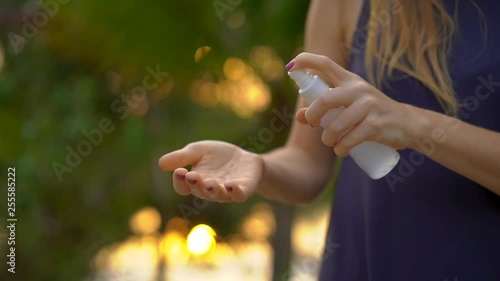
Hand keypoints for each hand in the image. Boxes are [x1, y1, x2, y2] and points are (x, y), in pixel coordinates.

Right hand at [158, 141, 263, 201]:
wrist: (245, 158)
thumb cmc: (218, 157)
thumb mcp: (198, 151)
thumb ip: (182, 157)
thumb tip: (161, 163)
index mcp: (196, 182)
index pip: (183, 187)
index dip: (180, 182)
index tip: (179, 171)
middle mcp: (210, 190)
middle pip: (200, 191)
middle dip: (196, 184)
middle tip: (192, 175)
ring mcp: (227, 191)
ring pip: (218, 195)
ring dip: (213, 190)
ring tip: (209, 182)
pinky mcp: (244, 190)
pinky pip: (239, 195)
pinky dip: (235, 192)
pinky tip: (231, 185)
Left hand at [289, 52, 417, 155]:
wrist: (407, 124)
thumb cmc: (371, 113)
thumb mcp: (349, 105)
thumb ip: (325, 108)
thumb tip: (298, 115)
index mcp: (350, 80)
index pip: (325, 63)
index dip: (305, 61)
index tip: (290, 66)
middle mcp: (358, 89)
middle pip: (325, 99)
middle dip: (312, 115)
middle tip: (312, 124)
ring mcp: (369, 106)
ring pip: (336, 125)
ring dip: (327, 138)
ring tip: (330, 142)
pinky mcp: (376, 125)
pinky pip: (350, 139)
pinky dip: (341, 148)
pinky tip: (341, 150)